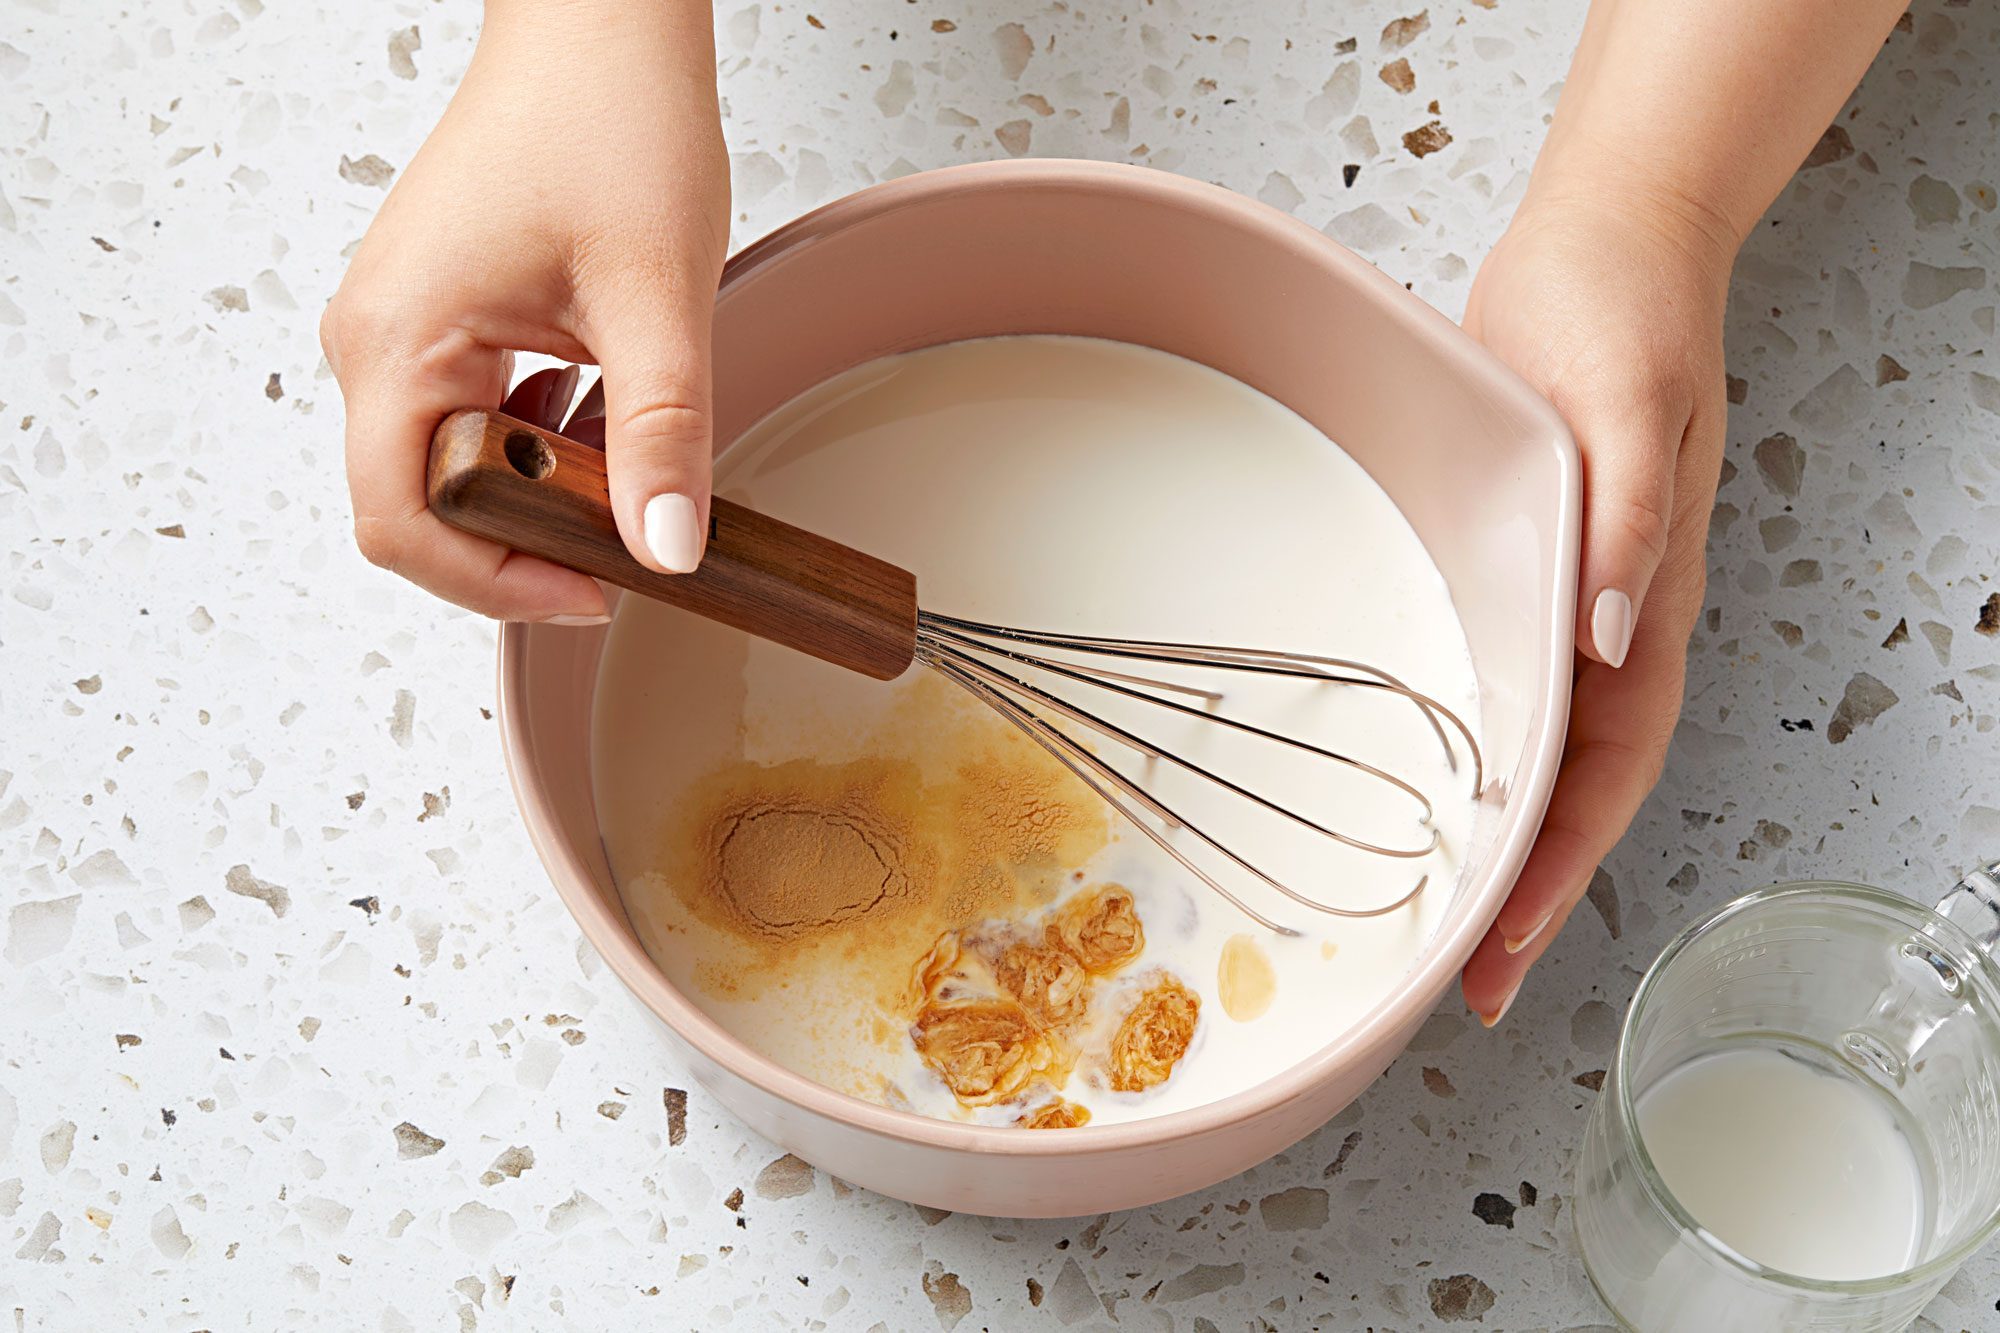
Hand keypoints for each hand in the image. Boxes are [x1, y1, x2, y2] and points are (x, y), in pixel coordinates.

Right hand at [321, 1, 728, 621]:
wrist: (598, 32)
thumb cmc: (607, 122)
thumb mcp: (655, 298)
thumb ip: (660, 434)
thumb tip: (664, 548)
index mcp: (397, 341)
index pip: (405, 525)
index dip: (499, 583)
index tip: (595, 589)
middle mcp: (374, 341)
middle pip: (420, 511)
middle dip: (520, 547)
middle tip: (620, 544)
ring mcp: (401, 331)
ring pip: (449, 471)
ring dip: (533, 497)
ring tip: (620, 485)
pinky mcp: (439, 321)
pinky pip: (471, 422)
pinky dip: (536, 450)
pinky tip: (602, 437)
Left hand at [1459, 192, 1735, 1024]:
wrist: (1602, 249)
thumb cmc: (1623, 317)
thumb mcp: (1629, 407)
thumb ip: (1632, 521)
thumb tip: (1618, 635)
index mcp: (1646, 605)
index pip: (1608, 770)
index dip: (1559, 868)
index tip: (1504, 946)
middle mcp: (1607, 622)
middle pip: (1570, 788)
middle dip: (1523, 889)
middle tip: (1459, 978)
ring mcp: (1562, 600)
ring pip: (1534, 748)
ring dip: (1492, 835)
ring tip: (1437, 914)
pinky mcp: (1516, 565)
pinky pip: (1497, 680)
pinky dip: (1468, 748)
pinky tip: (1421, 780)